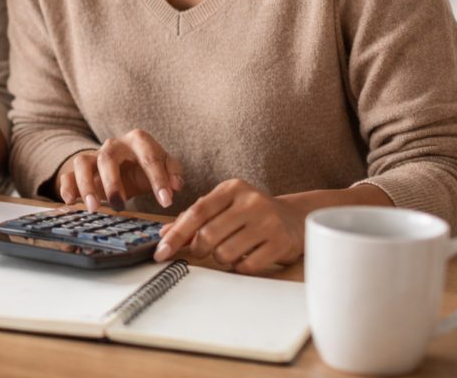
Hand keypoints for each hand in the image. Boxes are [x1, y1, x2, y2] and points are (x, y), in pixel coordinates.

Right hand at [56, 129, 182, 211]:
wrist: (126, 161)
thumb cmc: (146, 165)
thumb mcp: (165, 165)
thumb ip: (173, 173)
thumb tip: (176, 186)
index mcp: (138, 141)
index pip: (149, 157)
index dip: (158, 179)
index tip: (166, 201)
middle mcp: (113, 145)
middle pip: (108, 158)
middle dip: (112, 182)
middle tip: (119, 205)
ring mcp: (94, 155)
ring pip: (82, 163)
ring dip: (86, 185)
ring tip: (93, 208)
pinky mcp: (80, 169)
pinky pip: (68, 174)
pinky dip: (67, 187)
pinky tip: (71, 202)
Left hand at [154, 178, 303, 274]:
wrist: (295, 218)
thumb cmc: (251, 214)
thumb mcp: (224, 207)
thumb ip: (195, 218)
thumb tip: (164, 233)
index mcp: (232, 188)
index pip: (197, 211)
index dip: (176, 234)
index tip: (161, 251)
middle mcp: (251, 201)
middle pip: (208, 235)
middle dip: (199, 249)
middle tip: (202, 251)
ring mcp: (268, 222)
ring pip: (225, 252)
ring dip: (220, 259)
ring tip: (230, 251)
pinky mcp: (281, 243)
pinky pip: (247, 266)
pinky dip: (240, 267)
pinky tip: (247, 257)